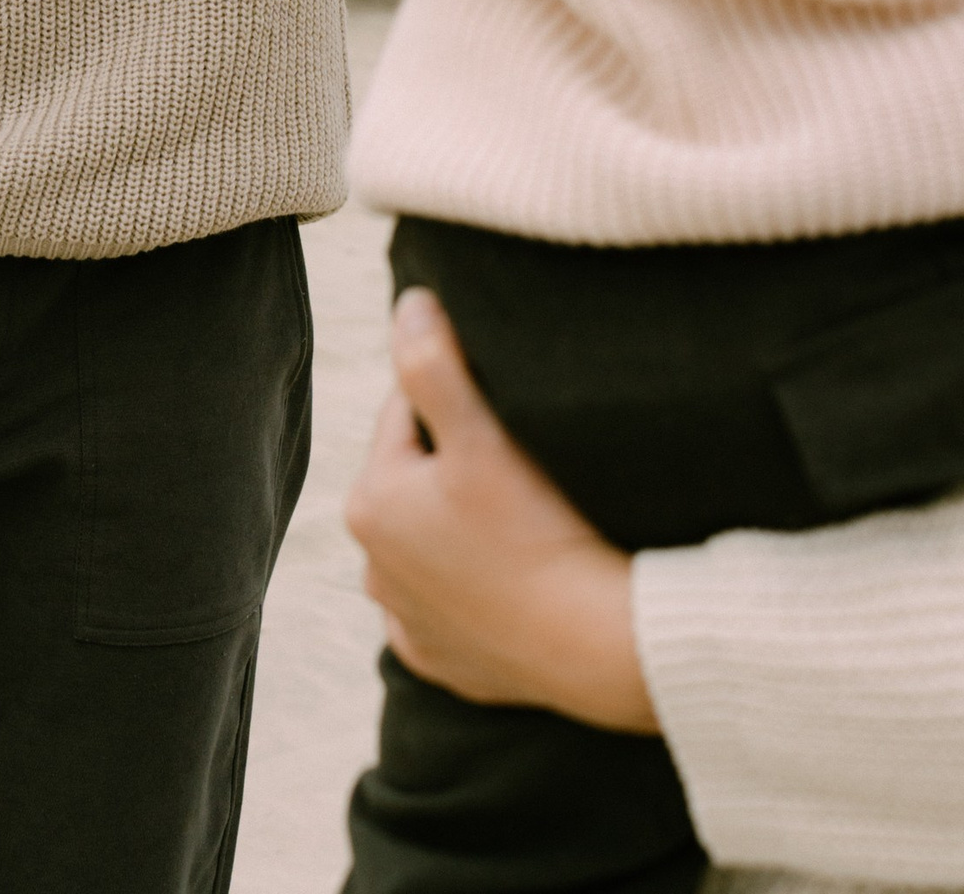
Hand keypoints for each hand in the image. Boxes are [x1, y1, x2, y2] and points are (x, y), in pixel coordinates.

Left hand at [345, 288, 655, 728]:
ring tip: (522, 522)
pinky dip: (473, 589)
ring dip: (461, 525)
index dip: (461, 400)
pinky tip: (511, 582)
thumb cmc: (538, 529)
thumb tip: (408, 303)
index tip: (509, 418)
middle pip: (417, 478)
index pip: (408, 412)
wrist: (594, 643)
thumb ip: (433, 362)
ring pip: (431, 540)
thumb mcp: (481, 435)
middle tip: (523, 470)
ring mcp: (405, 620)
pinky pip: (449, 605)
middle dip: (456, 463)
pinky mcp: (440, 660)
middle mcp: (373, 565)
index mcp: (369, 502)